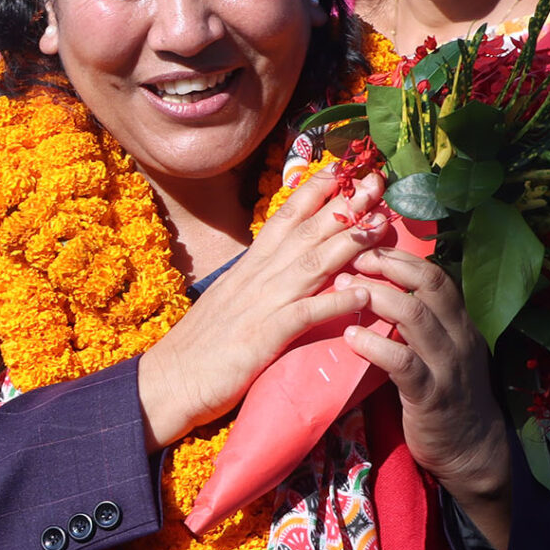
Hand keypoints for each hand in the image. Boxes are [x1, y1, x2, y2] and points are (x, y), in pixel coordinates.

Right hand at [136, 167, 388, 450]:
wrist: (169, 380)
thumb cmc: (201, 346)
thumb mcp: (231, 299)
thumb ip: (258, 280)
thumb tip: (284, 266)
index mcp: (249, 266)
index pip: (286, 218)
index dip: (315, 191)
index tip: (343, 169)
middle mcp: (257, 276)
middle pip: (306, 232)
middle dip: (344, 206)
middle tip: (376, 182)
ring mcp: (260, 304)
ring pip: (311, 264)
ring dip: (348, 243)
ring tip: (380, 226)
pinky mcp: (263, 337)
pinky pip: (304, 314)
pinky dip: (333, 302)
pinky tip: (362, 295)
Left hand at [337, 243, 512, 518]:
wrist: (472, 451)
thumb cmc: (446, 395)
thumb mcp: (443, 351)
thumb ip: (423, 323)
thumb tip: (380, 289)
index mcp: (460, 323)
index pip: (436, 276)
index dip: (402, 257)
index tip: (368, 247)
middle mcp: (459, 337)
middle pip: (429, 285)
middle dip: (388, 266)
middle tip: (352, 260)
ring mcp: (448, 366)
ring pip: (416, 316)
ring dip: (377, 298)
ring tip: (343, 291)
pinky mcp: (431, 396)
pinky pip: (403, 363)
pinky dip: (374, 345)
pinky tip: (351, 337)